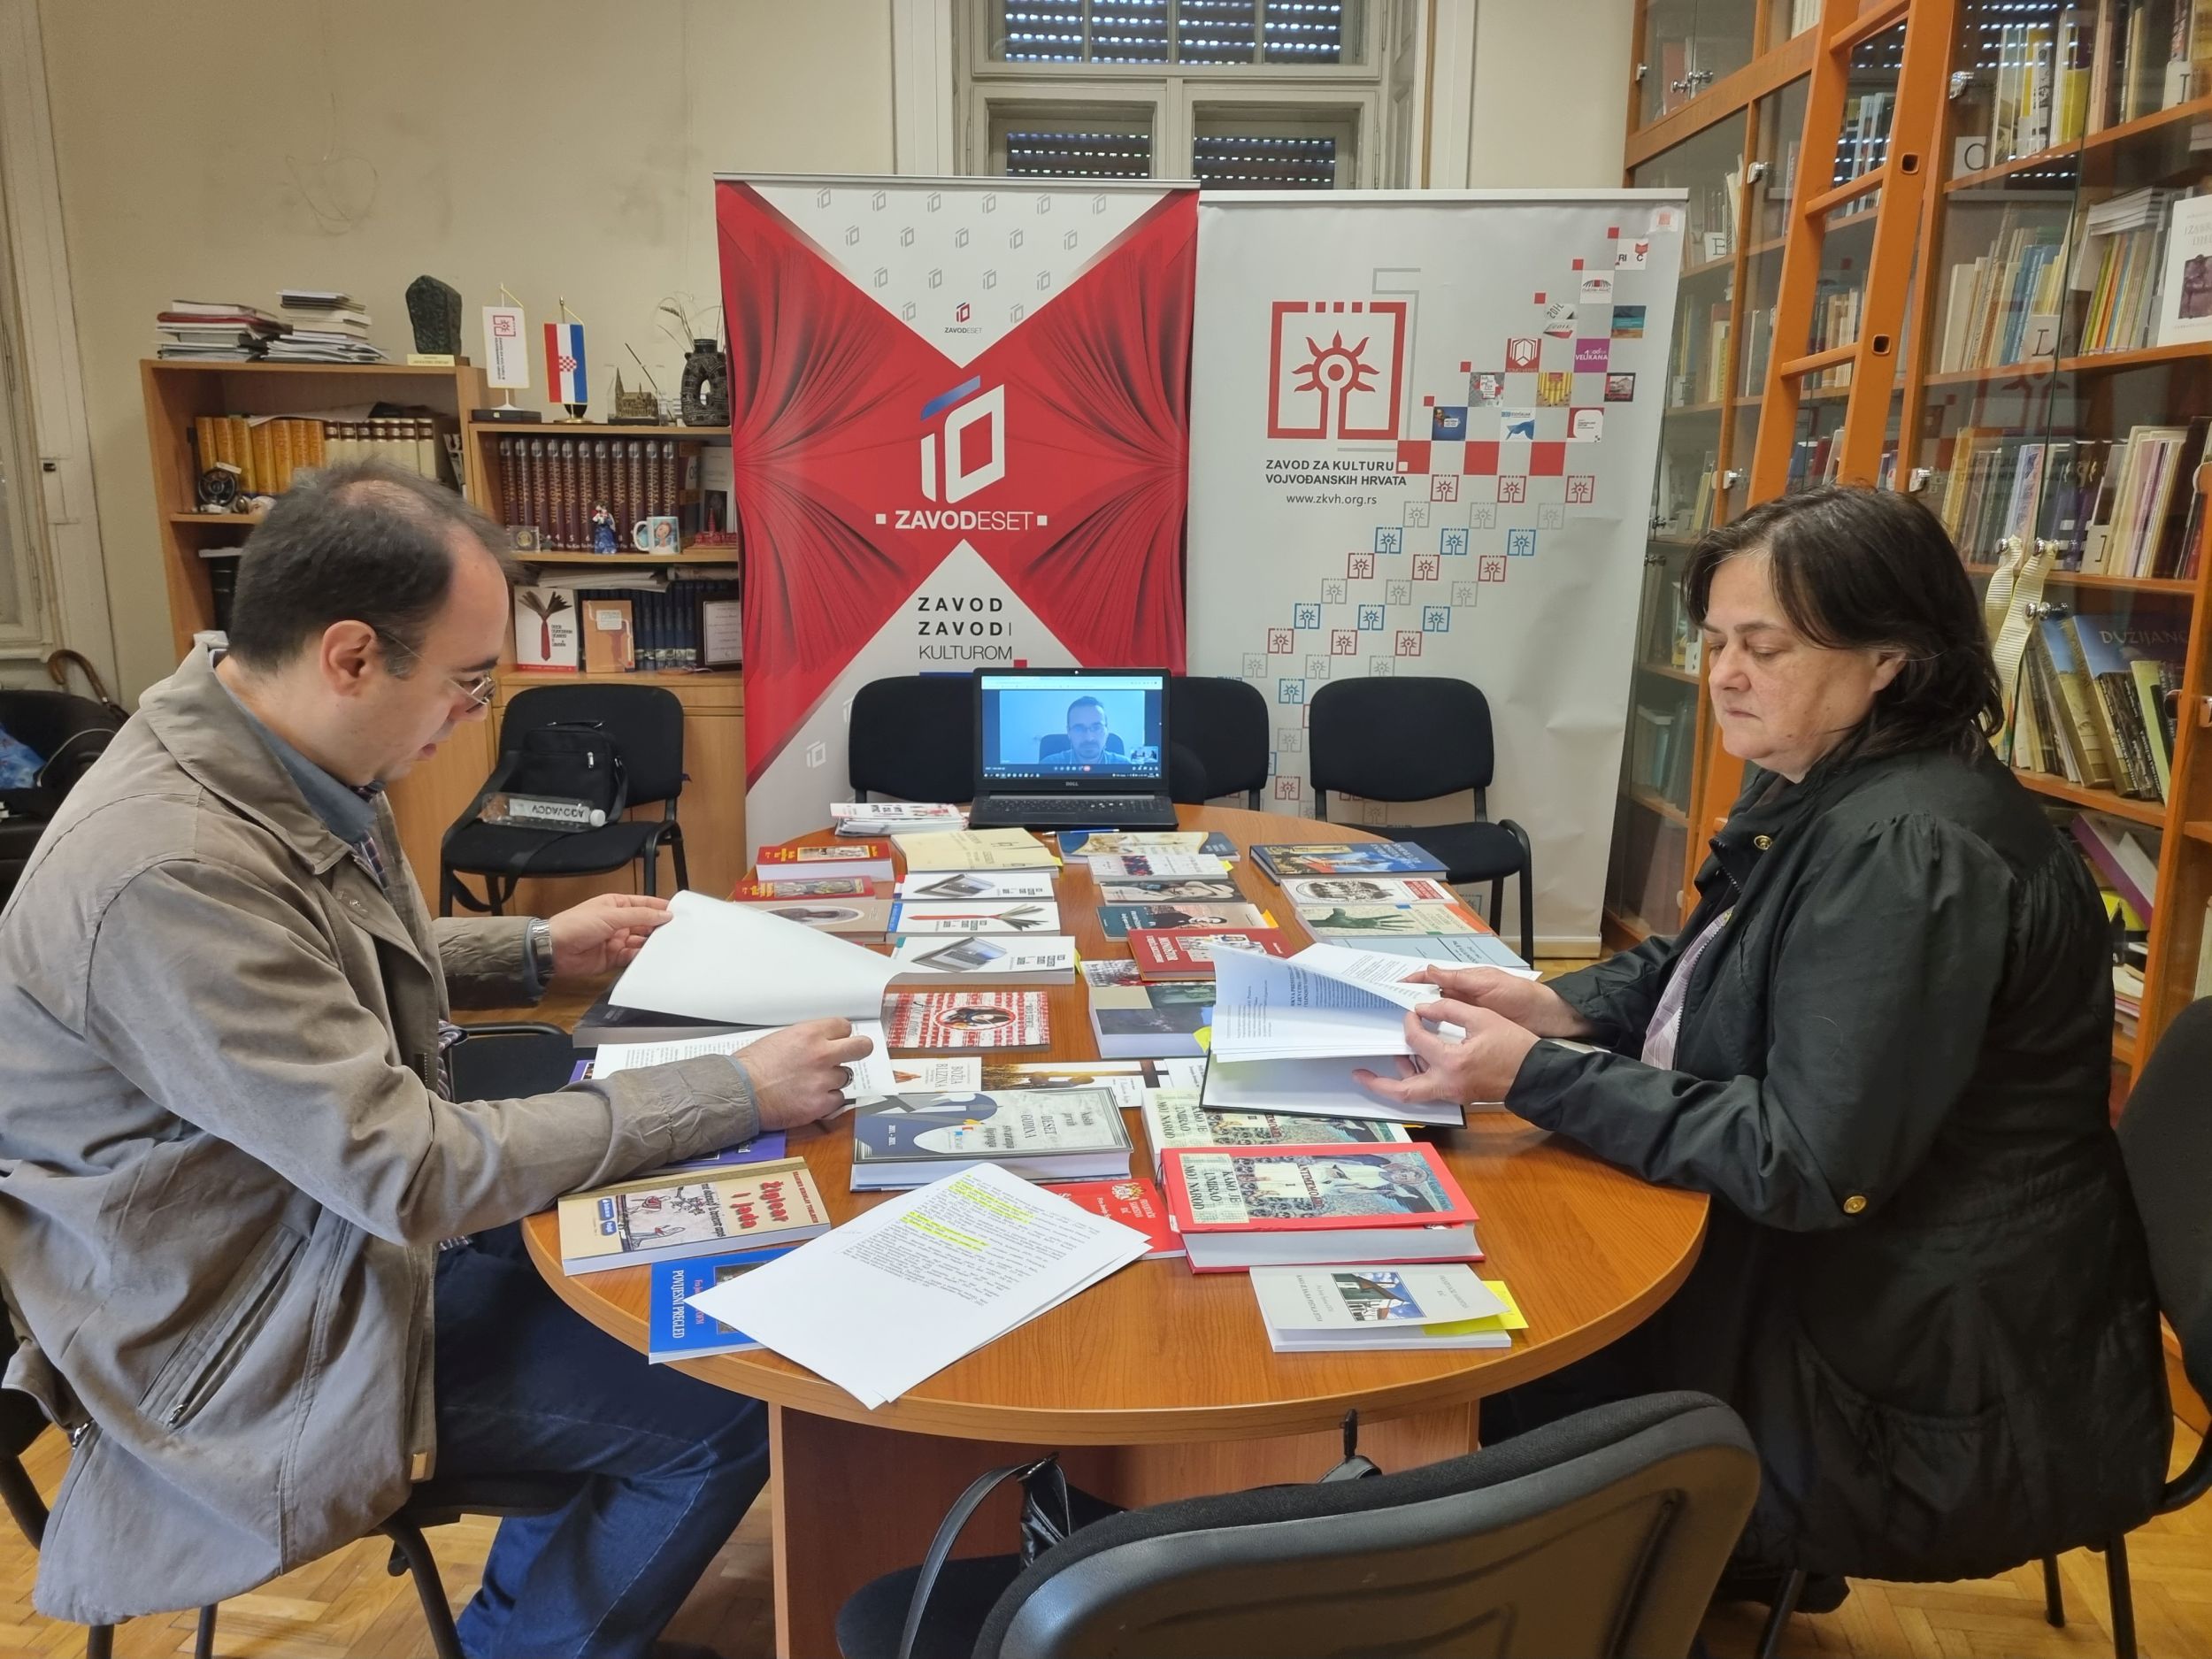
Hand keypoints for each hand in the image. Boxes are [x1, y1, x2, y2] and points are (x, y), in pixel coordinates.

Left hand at [545, 893, 672, 977]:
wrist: (554, 949)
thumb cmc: (578, 924)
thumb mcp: (611, 915)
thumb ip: (640, 915)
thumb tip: (665, 914)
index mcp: (616, 905)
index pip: (644, 904)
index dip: (660, 907)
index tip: (680, 913)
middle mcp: (618, 922)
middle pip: (645, 924)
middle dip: (659, 928)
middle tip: (680, 933)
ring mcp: (616, 941)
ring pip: (640, 942)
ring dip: (652, 944)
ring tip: (669, 947)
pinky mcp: (612, 958)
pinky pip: (631, 958)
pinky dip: (641, 958)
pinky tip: (651, 958)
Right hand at [735, 1019, 876, 1129]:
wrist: (739, 1092)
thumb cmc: (752, 1066)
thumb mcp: (780, 1038)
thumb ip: (806, 1039)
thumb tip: (821, 1043)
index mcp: (810, 1034)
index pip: (844, 1027)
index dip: (840, 1035)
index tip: (838, 1040)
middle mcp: (821, 1055)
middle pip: (861, 1047)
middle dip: (859, 1050)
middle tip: (853, 1054)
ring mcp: (824, 1080)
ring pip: (845, 1077)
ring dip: (833, 1080)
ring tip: (812, 1083)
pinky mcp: (821, 1104)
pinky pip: (838, 1100)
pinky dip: (827, 1100)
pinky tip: (810, 1098)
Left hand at [1353, 1002, 1542, 1108]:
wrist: (1538, 1074)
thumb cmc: (1515, 1046)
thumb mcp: (1482, 1018)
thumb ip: (1449, 1010)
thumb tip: (1424, 1009)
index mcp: (1452, 1062)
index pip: (1416, 1041)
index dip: (1411, 1024)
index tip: (1413, 1014)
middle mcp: (1448, 1083)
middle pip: (1402, 1091)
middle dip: (1377, 1084)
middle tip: (1359, 1075)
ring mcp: (1453, 1093)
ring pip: (1416, 1091)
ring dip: (1401, 1074)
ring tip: (1395, 1055)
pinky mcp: (1460, 1095)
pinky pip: (1431, 1089)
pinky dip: (1420, 1075)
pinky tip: (1419, 1059)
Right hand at [1404, 966, 1594, 1039]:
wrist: (1546, 1018)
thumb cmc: (1519, 995)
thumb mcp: (1488, 984)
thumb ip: (1458, 979)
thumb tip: (1429, 971)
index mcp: (1465, 981)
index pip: (1432, 978)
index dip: (1413, 981)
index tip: (1392, 985)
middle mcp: (1463, 997)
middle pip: (1430, 998)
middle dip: (1410, 1001)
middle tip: (1390, 1009)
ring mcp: (1468, 1016)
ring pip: (1437, 1017)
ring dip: (1420, 1021)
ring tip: (1402, 1028)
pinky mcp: (1474, 1033)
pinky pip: (1449, 1033)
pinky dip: (1435, 1036)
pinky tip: (1425, 1043)